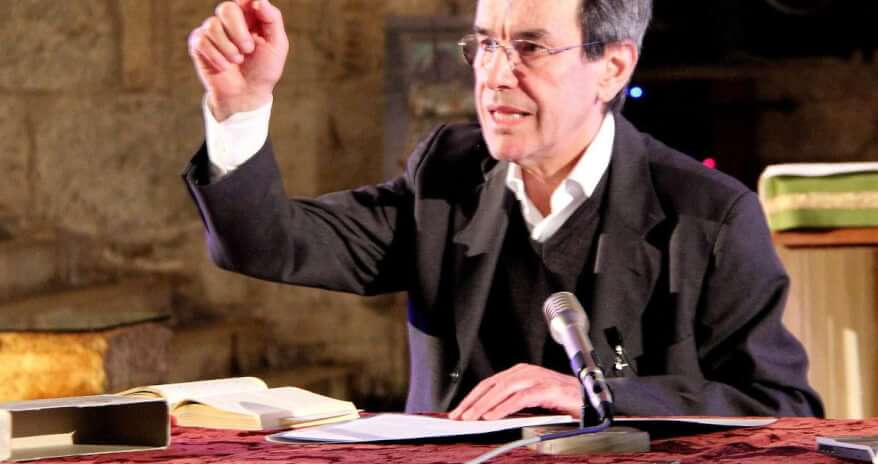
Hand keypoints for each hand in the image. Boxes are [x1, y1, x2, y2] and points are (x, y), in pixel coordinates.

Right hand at [188, 0, 288, 119]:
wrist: (247, 94)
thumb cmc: (264, 70)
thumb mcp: (277, 45)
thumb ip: (272, 19)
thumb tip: (258, 0)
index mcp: (250, 16)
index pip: (244, 0)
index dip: (245, 2)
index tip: (252, 10)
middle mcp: (229, 21)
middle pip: (226, 8)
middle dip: (238, 31)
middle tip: (248, 49)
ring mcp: (212, 31)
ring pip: (212, 26)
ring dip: (228, 48)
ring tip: (237, 61)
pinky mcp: (198, 43)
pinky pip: (202, 41)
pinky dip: (217, 57)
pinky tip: (225, 67)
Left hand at [448, 363, 581, 420]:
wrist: (590, 399)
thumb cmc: (562, 401)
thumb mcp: (531, 402)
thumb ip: (512, 404)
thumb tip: (487, 416)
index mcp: (520, 373)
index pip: (489, 384)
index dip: (472, 397)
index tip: (459, 410)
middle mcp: (525, 372)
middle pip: (491, 385)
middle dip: (472, 401)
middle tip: (459, 416)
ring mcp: (536, 378)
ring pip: (502, 390)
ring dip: (484, 405)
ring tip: (471, 417)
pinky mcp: (546, 388)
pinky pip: (520, 398)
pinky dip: (504, 407)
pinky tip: (493, 416)